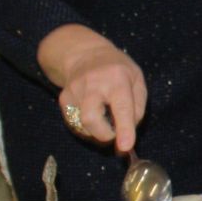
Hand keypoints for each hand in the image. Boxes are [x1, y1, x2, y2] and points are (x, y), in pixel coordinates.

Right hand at [39, 26, 147, 153]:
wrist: (85, 53)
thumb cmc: (118, 69)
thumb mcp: (137, 80)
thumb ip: (138, 107)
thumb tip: (129, 135)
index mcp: (117, 78)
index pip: (121, 107)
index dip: (124, 129)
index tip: (125, 147)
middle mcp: (93, 84)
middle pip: (91, 120)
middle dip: (104, 135)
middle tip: (115, 133)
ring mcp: (74, 91)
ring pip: (82, 126)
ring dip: (97, 132)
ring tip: (105, 119)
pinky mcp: (64, 99)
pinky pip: (75, 125)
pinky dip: (87, 128)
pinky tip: (94, 115)